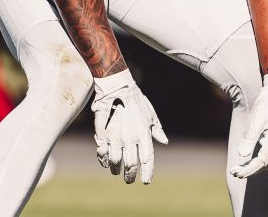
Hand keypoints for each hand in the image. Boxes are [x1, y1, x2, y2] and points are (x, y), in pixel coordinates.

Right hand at [91, 70, 167, 184]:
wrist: (117, 86)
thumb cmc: (137, 100)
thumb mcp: (150, 114)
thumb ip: (157, 130)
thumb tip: (164, 142)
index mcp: (143, 133)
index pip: (147, 159)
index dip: (147, 173)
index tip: (145, 181)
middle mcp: (130, 137)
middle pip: (131, 164)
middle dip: (130, 176)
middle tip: (129, 180)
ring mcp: (115, 136)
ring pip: (115, 161)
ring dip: (116, 170)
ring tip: (117, 172)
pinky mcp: (103, 133)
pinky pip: (103, 152)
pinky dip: (104, 160)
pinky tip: (106, 163)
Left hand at [230, 74, 267, 178]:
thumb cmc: (267, 105)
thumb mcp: (256, 119)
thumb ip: (250, 137)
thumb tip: (242, 155)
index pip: (262, 162)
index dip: (249, 170)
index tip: (237, 172)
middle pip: (264, 165)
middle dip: (250, 171)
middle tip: (234, 172)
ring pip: (266, 162)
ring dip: (253, 167)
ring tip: (238, 170)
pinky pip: (267, 156)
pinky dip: (257, 161)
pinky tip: (247, 161)